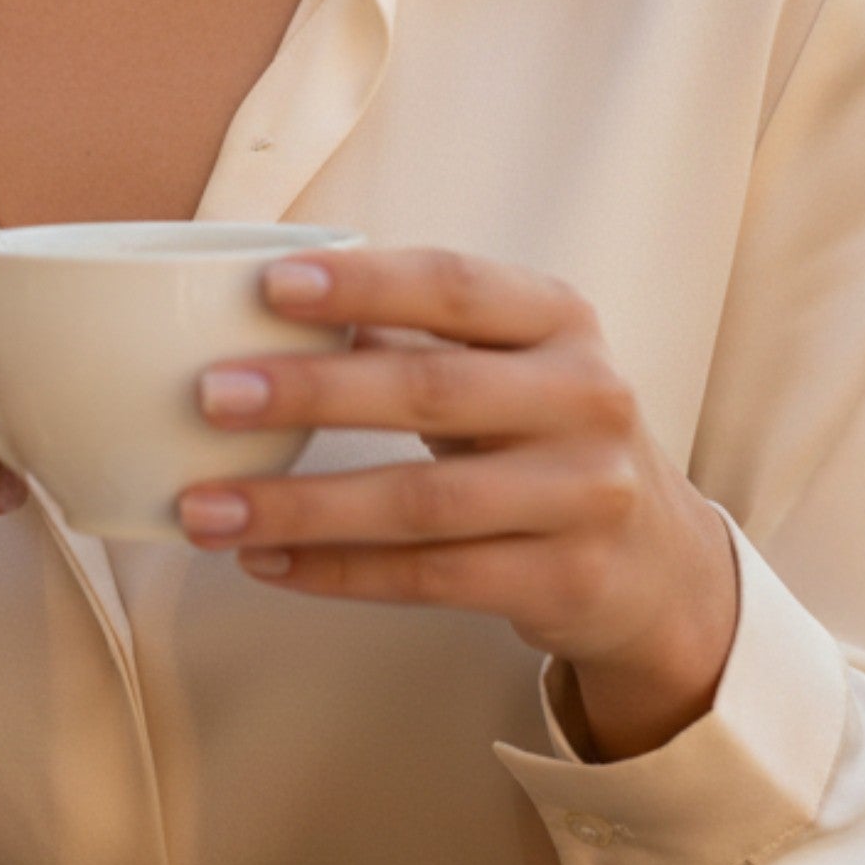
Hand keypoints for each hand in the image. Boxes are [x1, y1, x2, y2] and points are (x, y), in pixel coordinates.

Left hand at [176, 247, 738, 760]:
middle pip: (430, 390)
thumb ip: (410, 332)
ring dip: (298, 506)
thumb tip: (264, 308)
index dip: (363, 283)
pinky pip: (429, 578)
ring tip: (205, 507)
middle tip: (212, 395)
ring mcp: (584, 495)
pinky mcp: (566, 581)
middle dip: (310, 392)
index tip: (269, 283)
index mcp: (558, 319)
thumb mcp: (504, 363)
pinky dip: (336, 571)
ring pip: (419, 501)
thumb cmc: (542, 434)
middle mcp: (585, 398)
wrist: (659, 562)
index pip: (454, 286)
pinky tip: (265, 563)